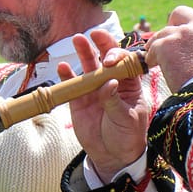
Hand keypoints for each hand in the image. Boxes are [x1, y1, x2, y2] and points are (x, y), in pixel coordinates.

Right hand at [57, 31, 149, 181]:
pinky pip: (72, 84)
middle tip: (94, 34)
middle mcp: (112, 82)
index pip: (125, 62)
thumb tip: (109, 82)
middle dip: (102, 44)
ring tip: (78, 39)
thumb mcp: (126, 119)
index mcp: (129, 84)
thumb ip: (115, 101)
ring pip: (88, 66)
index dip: (118, 56)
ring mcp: (94, 89)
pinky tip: (63, 66)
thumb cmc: (127, 136)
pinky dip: (67, 75)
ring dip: (84, 52)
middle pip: (106, 57)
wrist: (113, 156)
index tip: (110, 60)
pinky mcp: (79, 100)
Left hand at [146, 6, 192, 91]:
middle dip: (173, 24)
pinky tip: (153, 64)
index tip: (188, 41)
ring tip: (156, 55)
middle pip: (180, 13)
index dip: (192, 29)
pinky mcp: (166, 44)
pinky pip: (153, 47)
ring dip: (159, 43)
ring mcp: (182, 33)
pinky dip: (151, 56)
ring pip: (163, 32)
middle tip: (170, 39)